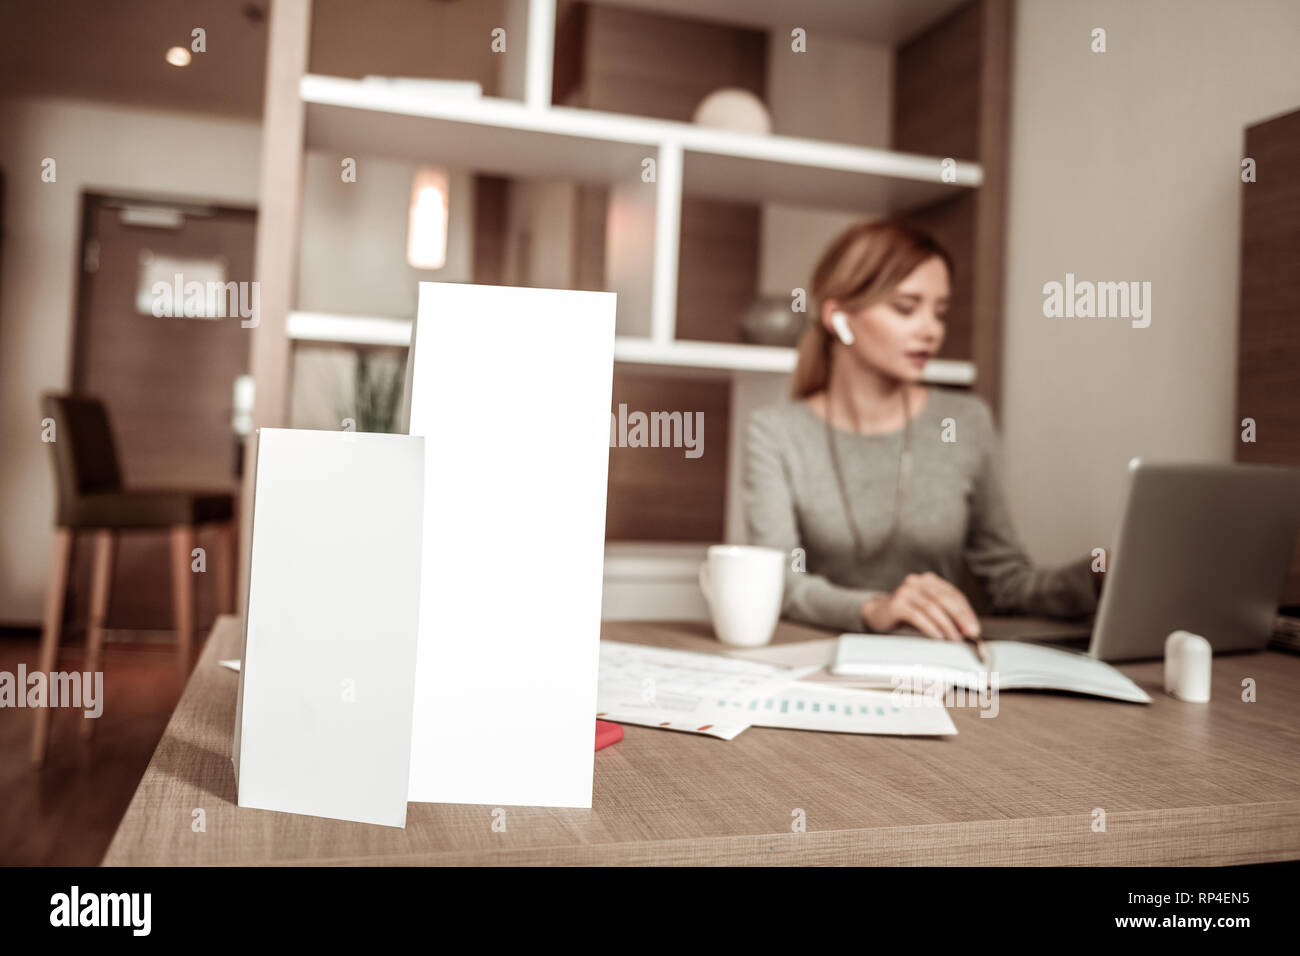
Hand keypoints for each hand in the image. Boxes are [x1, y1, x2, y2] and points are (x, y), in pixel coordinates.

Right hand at [861, 572, 980, 640]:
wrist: (878, 613)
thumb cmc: (907, 613)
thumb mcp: (928, 610)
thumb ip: (946, 615)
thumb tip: (967, 629)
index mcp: (929, 581)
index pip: (953, 595)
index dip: (966, 612)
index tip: (974, 627)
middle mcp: (917, 582)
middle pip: (944, 599)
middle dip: (960, 617)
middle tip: (969, 632)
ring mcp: (905, 591)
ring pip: (932, 608)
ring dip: (946, 625)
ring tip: (954, 638)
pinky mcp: (896, 604)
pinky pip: (917, 615)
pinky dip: (930, 627)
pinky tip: (937, 636)